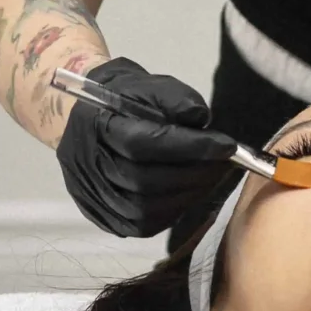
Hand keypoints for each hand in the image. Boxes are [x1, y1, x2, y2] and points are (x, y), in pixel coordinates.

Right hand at [55, 56, 238, 238]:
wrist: (84, 115)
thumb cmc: (122, 98)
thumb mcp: (147, 84)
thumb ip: (174, 98)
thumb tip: (201, 119)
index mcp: (97, 125)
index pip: (143, 143)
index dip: (189, 147)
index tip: (226, 145)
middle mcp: (89, 164)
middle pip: (144, 181)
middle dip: (193, 174)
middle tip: (223, 164)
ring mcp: (91, 193)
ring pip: (143, 210)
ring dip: (185, 196)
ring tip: (209, 178)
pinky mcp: (99, 214)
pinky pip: (138, 226)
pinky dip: (169, 213)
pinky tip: (186, 194)